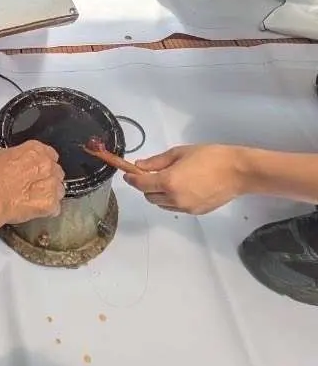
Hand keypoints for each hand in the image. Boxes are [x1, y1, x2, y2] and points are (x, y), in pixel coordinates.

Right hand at [0, 141, 65, 237]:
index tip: (39, 170)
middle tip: (34, 186)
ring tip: (33, 199)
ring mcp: (51, 185)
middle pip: (57, 172)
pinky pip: (56, 208)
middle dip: (48, 179)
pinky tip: (35, 209)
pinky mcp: (50, 204)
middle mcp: (47, 165)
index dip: (44, 163)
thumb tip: (21, 161)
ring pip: (59, 190)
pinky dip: (47, 210)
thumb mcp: (2, 155)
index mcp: (35, 150)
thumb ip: (20, 155)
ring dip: (50, 194)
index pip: (51, 154)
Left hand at [124, 144, 247, 214]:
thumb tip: (139, 166)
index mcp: (168, 182)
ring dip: (159, 194)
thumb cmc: (209, 157)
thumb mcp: (180, 153)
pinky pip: (175, 207)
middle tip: (151, 173)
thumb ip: (157, 161)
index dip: (132, 179)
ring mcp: (185, 208)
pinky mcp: (195, 213)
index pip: (141, 185)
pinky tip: (182, 187)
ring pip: (161, 204)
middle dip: (146, 186)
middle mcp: (174, 198)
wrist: (237, 172)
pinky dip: (172, 199)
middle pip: (149, 196)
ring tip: (169, 179)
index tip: (128, 174)